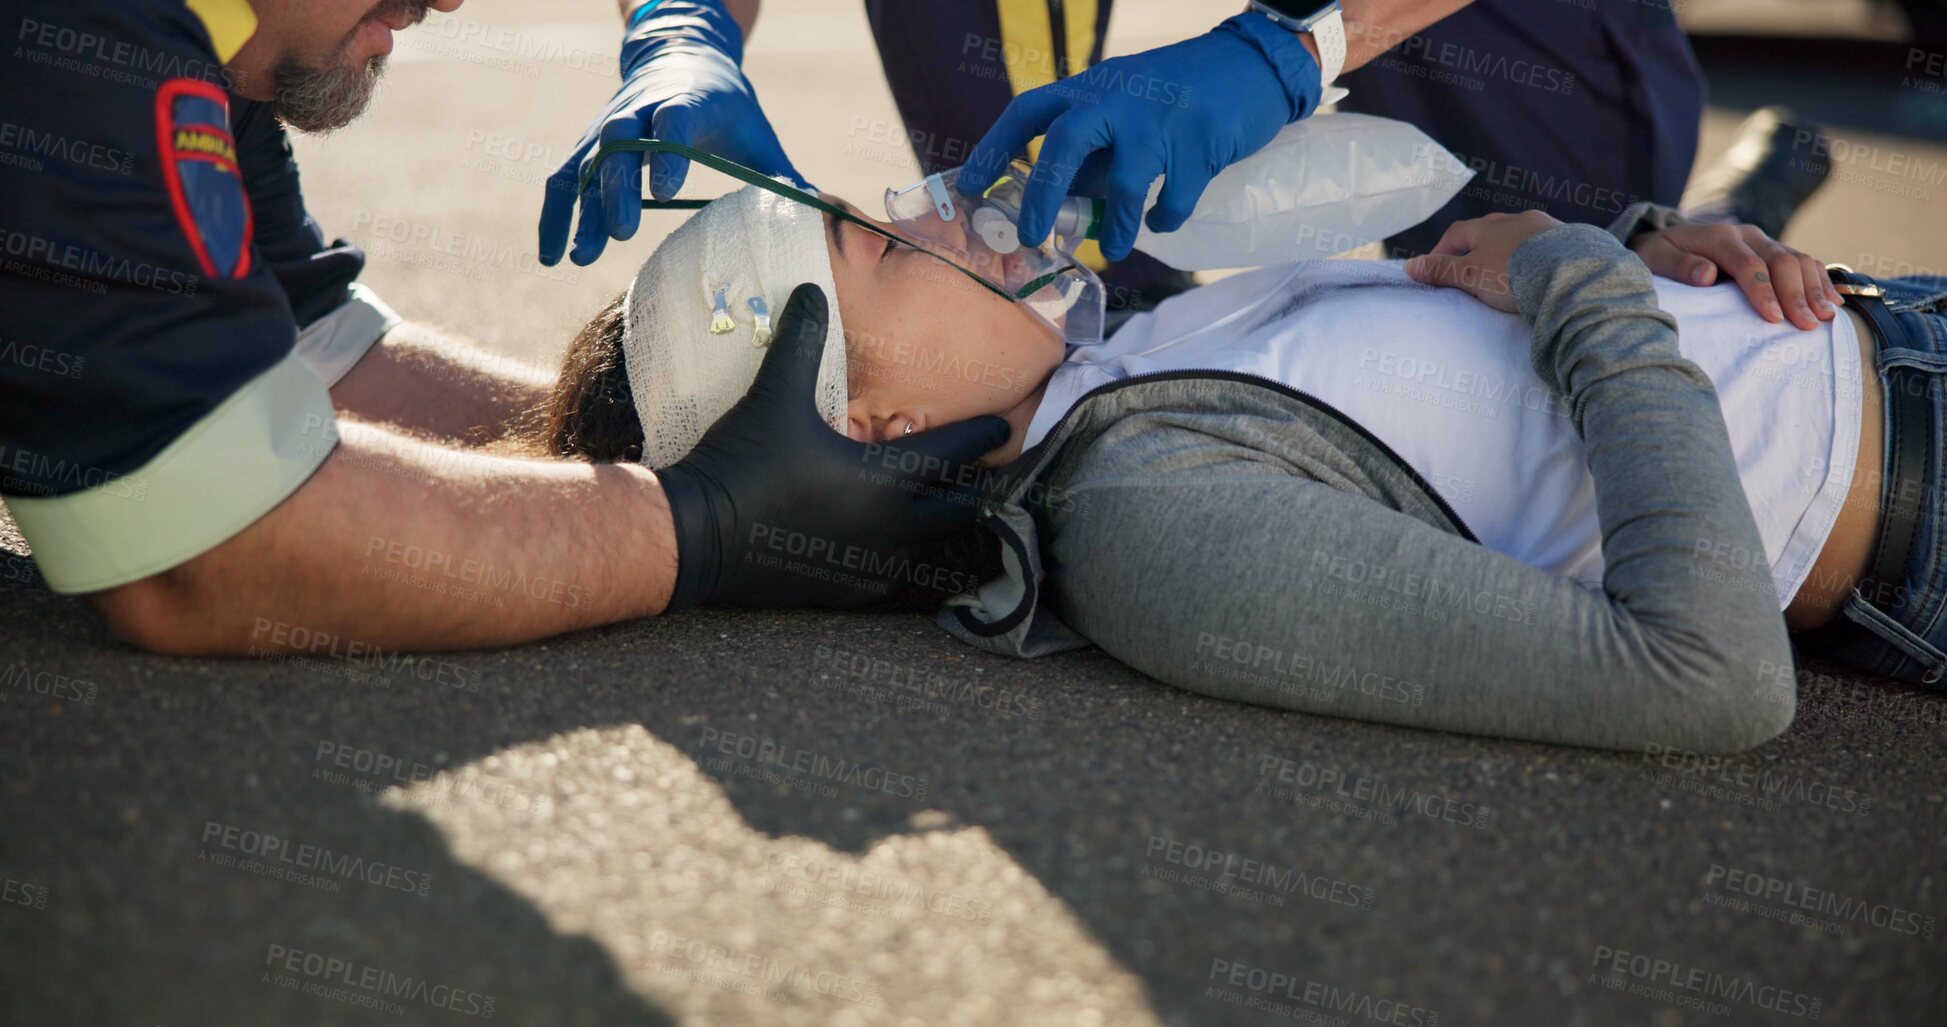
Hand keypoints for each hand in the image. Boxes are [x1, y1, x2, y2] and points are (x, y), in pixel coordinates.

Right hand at [538, 0, 805, 267]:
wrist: (682, 59)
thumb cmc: (727, 107)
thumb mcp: (757, 134)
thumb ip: (781, 176)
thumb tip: (818, 218)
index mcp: (687, 102)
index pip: (673, 123)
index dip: (667, 155)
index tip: (666, 192)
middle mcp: (639, 110)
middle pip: (619, 143)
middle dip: (618, 187)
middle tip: (623, 233)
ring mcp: (608, 126)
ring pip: (586, 164)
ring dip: (580, 209)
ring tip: (579, 256)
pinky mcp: (589, 144)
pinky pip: (565, 178)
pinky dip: (556, 214)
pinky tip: (552, 256)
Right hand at [657, 285, 1009, 609]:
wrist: (697, 536)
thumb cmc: (744, 462)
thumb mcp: (775, 395)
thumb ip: (801, 343)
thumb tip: (811, 291)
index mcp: (885, 479)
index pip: (954, 453)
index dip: (982, 436)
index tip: (1004, 427)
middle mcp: (890, 528)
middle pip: (957, 511)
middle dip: (973, 491)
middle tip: (986, 477)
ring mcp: (868, 566)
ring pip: (928, 550)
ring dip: (939, 529)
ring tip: (945, 513)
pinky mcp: (841, 592)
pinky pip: (890, 580)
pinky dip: (901, 562)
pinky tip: (894, 553)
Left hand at [958, 12, 1322, 262]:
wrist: (1252, 65)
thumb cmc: (1178, 92)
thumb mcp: (1124, 107)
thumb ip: (1092, 151)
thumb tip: (1060, 205)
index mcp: (1091, 87)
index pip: (1028, 112)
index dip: (994, 149)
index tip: (970, 187)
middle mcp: (1117, 98)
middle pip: (1063, 144)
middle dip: (1042, 197)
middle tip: (1032, 237)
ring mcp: (1159, 119)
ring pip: (1124, 184)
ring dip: (1114, 226)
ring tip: (1113, 250)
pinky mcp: (1200, 143)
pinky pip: (1174, 197)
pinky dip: (1165, 219)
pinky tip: (1161, 223)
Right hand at [1405, 211, 1562, 313]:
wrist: (1569, 272)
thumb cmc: (1513, 273)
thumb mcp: (1471, 275)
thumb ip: (1442, 271)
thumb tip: (1411, 266)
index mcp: (1487, 227)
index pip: (1456, 233)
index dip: (1442, 250)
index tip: (1435, 269)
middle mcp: (1515, 221)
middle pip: (1488, 230)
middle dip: (1475, 246)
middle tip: (1469, 268)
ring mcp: (1544, 228)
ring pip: (1518, 235)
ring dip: (1507, 249)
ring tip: (1505, 270)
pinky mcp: (1569, 240)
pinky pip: (1544, 244)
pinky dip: (1534, 255)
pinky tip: (1536, 269)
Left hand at [1629, 222, 1843, 329]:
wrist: (1666, 241)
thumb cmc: (1657, 257)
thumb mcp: (1655, 259)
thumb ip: (1679, 266)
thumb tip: (1705, 275)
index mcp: (1719, 237)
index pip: (1747, 264)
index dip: (1762, 291)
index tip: (1773, 318)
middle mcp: (1747, 235)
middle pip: (1781, 262)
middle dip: (1796, 294)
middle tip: (1807, 325)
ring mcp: (1763, 241)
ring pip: (1799, 260)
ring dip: (1815, 289)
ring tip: (1827, 317)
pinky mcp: (1773, 251)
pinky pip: (1804, 263)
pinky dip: (1820, 281)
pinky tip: (1833, 302)